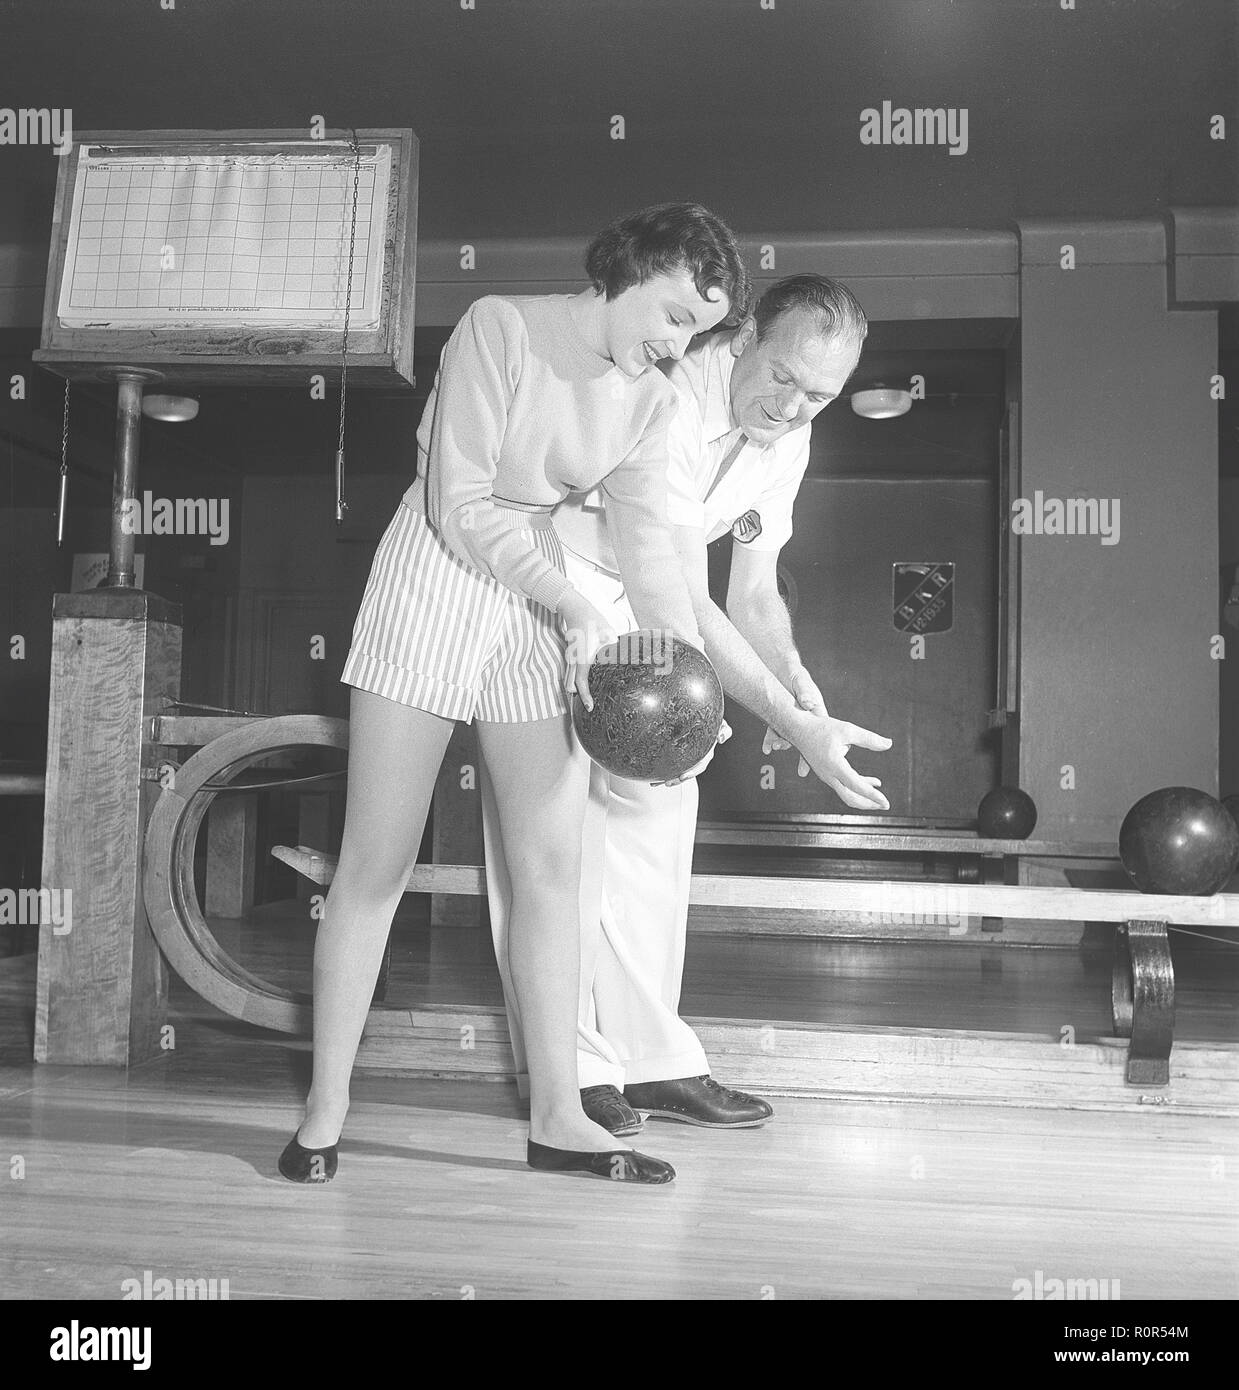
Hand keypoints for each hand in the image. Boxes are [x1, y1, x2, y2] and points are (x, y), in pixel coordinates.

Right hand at [557, 592, 618, 708]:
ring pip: (568, 678)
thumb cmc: (592, 621)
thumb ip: (615, 649)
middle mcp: (573, 659)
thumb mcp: (608, 634)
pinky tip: (586, 680)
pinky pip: (570, 671)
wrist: (575, 609)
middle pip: (570, 685)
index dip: (585, 697)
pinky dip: (575, 678)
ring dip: (576, 687)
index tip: (590, 707)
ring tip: (588, 695)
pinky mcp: (570, 654)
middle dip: (578, 694)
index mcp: (583, 657)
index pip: (581, 683)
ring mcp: (569, 657)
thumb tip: (627, 659)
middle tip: (590, 703)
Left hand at [654, 718, 731, 786]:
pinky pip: (671, 765)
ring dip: (668, 778)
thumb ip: (725, 731)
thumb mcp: (722, 725)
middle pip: (687, 772)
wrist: (701, 719)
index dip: (692, 772)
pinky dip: (662, 773)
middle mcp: (697, 758)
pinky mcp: (680, 756)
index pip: (700, 766)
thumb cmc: (714, 722)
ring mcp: (689, 758)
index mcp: (706, 753)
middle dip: (677, 779)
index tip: (683, 776)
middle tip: (667, 783)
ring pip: (678, 771)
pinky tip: (653, 779)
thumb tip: (721, 738)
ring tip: (656, 783)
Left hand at [763, 666, 827, 753]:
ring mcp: (792, 721)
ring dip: (782, 744)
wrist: (780, 669)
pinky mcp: (779, 720)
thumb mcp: (800, 681)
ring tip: (774, 748)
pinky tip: (766, 749)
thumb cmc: (795, 674)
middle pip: (806, 740)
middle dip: (803, 755)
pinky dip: (770, 740)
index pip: (824, 732)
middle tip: (801, 768)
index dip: (825, 747)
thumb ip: (804, 692)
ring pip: (789, 738)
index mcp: (816, 711)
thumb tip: (809, 702)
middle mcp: (806, 719)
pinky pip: (775, 733)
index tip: (824, 758)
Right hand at [793, 714, 891, 810]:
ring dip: (864, 796)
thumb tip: (889, 744)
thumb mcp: (848, 729)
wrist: (798, 728)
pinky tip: (875, 782)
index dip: (872, 795)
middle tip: (885, 805)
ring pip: (847, 793)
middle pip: (850, 797)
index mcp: (834, 765)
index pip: (856, 786)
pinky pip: (844, 785)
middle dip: (868, 804)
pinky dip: (859, 787)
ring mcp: (826, 776)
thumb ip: (869, 738)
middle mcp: (828, 775)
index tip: (885, 802)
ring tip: (881, 797)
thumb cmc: (821, 727)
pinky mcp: (827, 773)